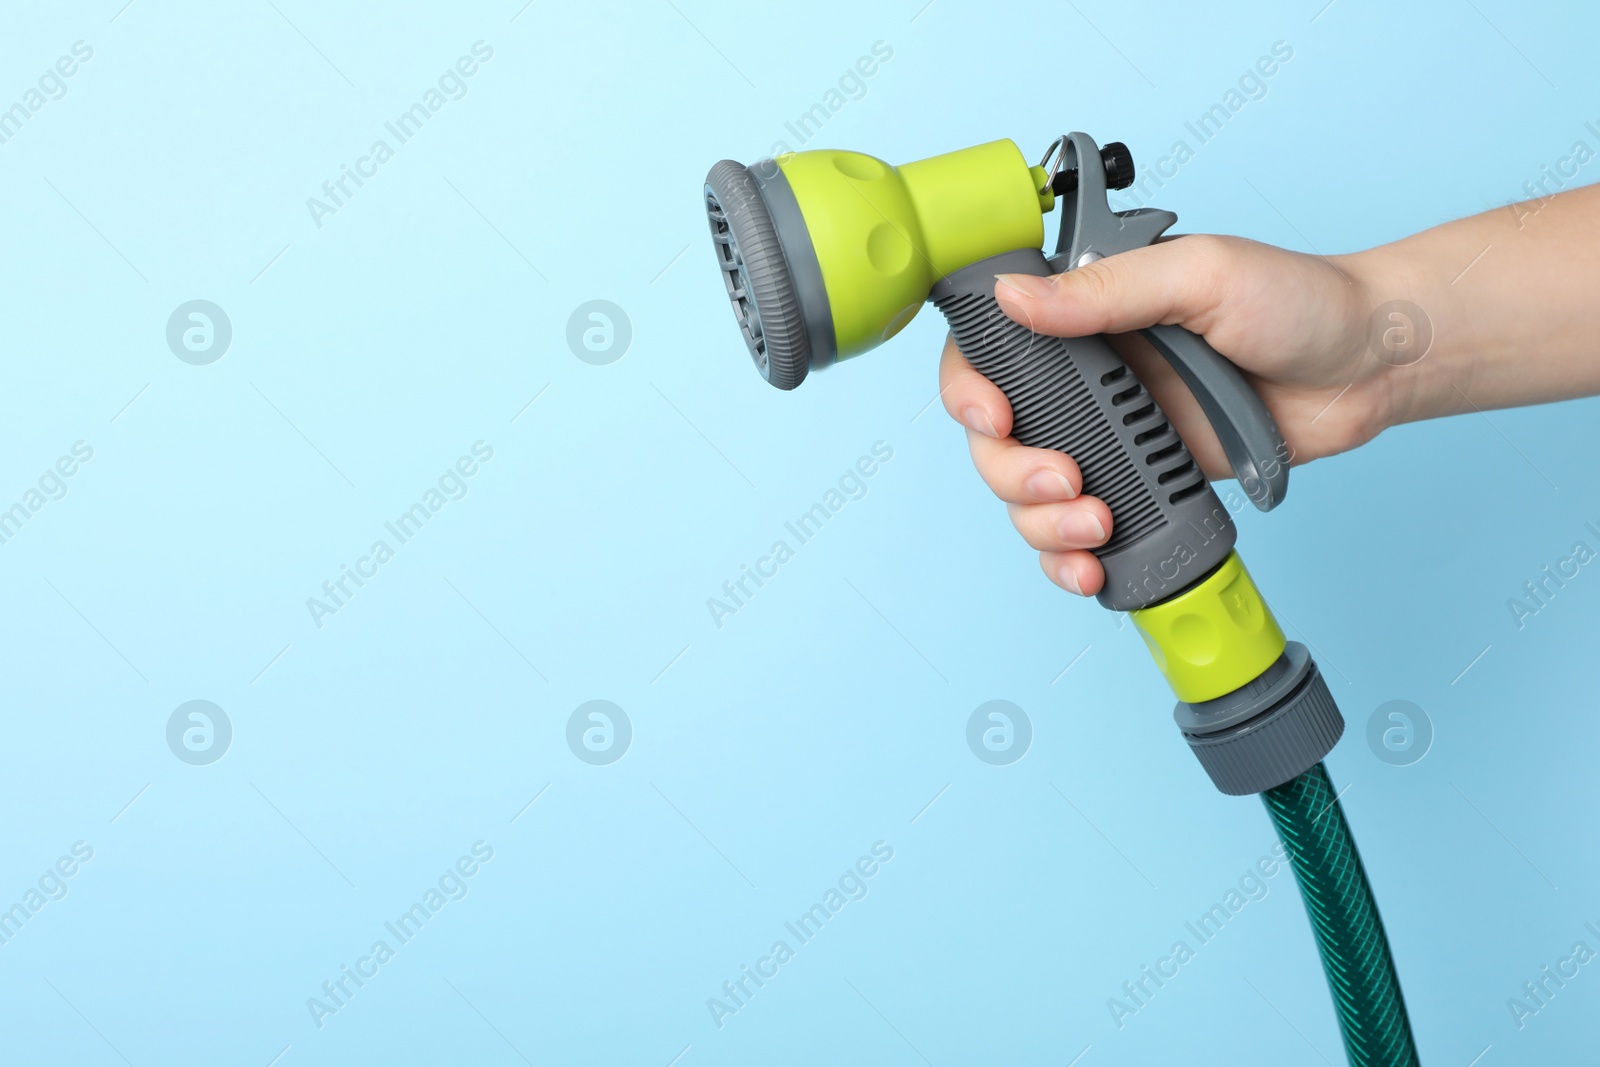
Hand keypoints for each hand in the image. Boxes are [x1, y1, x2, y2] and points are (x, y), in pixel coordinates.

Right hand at [940, 234, 1392, 597]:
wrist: (1373, 366)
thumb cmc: (1300, 300)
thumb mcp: (1200, 275)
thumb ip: (1105, 291)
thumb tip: (1013, 297)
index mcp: (1085, 315)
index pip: (987, 350)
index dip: (970, 392)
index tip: (995, 419)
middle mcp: (1087, 378)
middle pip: (996, 440)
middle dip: (1013, 473)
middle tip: (1067, 481)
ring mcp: (1112, 437)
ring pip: (1028, 496)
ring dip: (1041, 523)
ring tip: (1094, 526)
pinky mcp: (1146, 486)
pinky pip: (1079, 532)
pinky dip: (1070, 559)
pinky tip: (1091, 566)